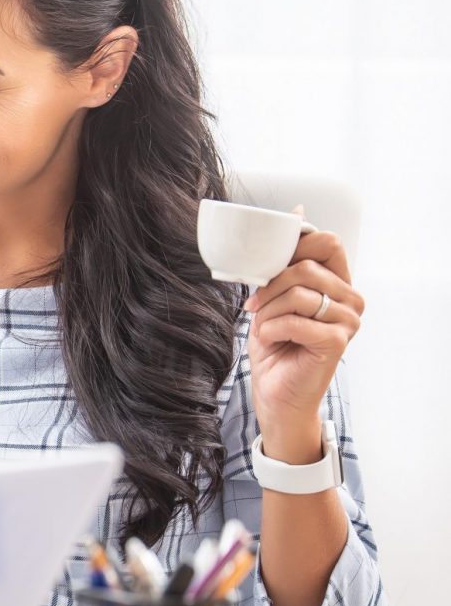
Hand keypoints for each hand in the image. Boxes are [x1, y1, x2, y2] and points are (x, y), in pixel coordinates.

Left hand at [242, 206, 364, 459]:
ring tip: (263, 327)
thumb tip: (297, 213)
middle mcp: (350, 299)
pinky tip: (272, 341)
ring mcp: (348, 320)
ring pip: (300, 292)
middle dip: (271, 285)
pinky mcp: (337, 342)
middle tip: (255, 306)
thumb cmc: (275, 345)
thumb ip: (285, 260)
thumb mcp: (274, 295)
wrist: (275, 393)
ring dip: (268, 311)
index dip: (294, 247)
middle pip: (308, 266)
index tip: (268, 268)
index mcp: (338, 282)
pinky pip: (296, 321)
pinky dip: (272, 329)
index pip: (328, 242)